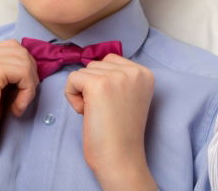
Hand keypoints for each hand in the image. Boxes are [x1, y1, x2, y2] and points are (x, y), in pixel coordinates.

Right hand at [0, 40, 37, 190]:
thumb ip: (7, 67)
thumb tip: (33, 58)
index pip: (13, 47)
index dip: (23, 69)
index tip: (18, 92)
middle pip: (21, 52)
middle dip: (29, 75)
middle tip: (21, 99)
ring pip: (25, 61)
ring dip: (29, 85)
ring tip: (18, 105)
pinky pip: (24, 73)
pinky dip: (28, 92)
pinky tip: (16, 108)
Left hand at [65, 54, 156, 189]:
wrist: (121, 157)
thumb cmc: (121, 133)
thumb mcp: (130, 96)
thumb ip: (120, 78)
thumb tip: (91, 66)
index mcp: (145, 73)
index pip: (111, 61)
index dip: (104, 83)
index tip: (113, 105)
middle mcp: (135, 70)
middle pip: (96, 65)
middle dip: (93, 86)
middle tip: (105, 111)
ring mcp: (117, 76)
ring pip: (83, 71)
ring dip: (82, 92)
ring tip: (98, 112)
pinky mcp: (98, 85)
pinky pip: (72, 79)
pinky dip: (72, 97)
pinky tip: (86, 113)